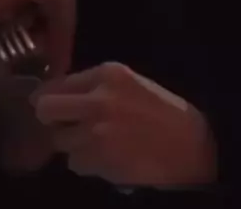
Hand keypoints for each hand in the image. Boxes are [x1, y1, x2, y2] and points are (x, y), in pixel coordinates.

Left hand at [30, 62, 217, 187]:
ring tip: (97, 145)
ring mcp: (96, 131)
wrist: (195, 148)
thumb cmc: (163, 115)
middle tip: (61, 125)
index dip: (50, 96)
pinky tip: (108, 158)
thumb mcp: (130, 85)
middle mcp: (98, 99)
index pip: (57, 83)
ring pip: (59, 140)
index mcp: (107, 75)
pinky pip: (75, 163)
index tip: (51, 105)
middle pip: (45, 108)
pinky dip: (87, 164)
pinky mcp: (100, 159)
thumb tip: (57, 95)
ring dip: (72, 145)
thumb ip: (94, 86)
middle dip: (48, 118)